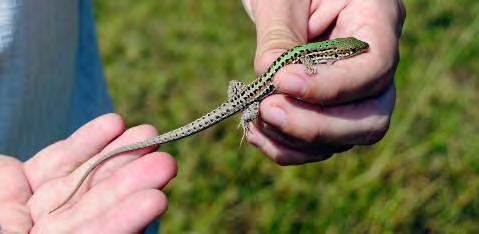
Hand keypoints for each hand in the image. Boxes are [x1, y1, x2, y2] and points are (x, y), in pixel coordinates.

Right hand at [0, 114, 176, 232]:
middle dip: (127, 185)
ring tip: (147, 135)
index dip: (120, 222)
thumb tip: (105, 230)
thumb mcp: (8, 233)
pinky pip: (56, 162)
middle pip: (90, 210)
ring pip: (79, 182)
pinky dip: (83, 143)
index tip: (156, 200)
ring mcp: (28, 212)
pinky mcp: (18, 183)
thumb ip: (65, 231)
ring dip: (114, 157)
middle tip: (165, 161)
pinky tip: (113, 124)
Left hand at [242, 0, 404, 164]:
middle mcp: (377, 65)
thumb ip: (279, 37)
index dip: (332, 86)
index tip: (283, 82)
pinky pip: (319, 146)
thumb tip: (269, 81)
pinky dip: (286, 147)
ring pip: (345, 139)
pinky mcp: (332, 113)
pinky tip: (256, 131)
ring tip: (257, 118)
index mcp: (378, 20)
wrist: (287, 1)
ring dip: (296, 140)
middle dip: (316, 125)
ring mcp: (358, 95)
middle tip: (268, 110)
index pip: (375, 69)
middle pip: (370, 117)